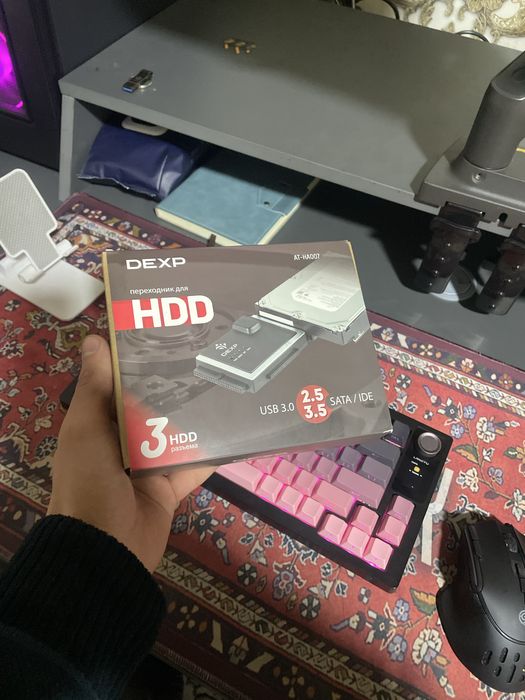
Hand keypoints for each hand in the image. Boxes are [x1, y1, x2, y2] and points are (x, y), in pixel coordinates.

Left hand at [48, 335, 213, 571]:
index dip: (138, 363)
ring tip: (225, 385)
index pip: (119, 386)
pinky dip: (213, 452)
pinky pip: (195, 464)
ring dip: (196, 416)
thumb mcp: (85, 430)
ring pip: (176, 433)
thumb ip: (95, 388)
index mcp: (98, 426)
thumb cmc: (88, 481)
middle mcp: (123, 442)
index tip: (166, 335)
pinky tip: (235, 431)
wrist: (105, 548)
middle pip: (152, 408)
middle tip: (206, 356)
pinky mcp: (170, 486)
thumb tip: (95, 339)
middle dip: (174, 387)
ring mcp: (148, 466)